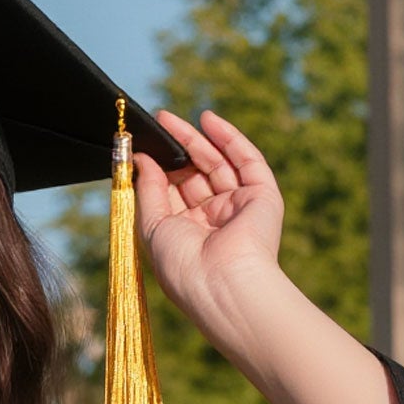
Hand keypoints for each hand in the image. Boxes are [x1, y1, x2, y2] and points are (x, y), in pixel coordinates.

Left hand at [133, 107, 286, 343]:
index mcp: (188, 235)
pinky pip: (247, 160)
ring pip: (218, 164)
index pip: (173, 194)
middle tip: (158, 123)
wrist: (222, 283)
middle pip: (195, 175)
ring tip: (170, 119)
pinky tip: (208, 119)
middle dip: (177, 149)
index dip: (159, 169)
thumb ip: (147, 190)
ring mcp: (239, 207)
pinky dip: (228, 138)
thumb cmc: (182, 265)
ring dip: (197, 139)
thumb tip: (141, 159)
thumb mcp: (152, 226)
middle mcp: (214, 221)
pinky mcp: (262, 196)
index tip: (142, 147)